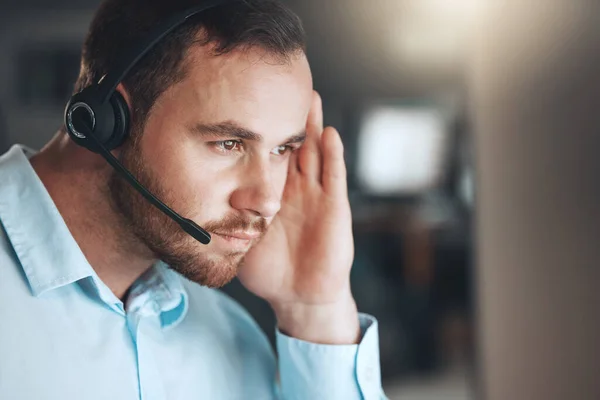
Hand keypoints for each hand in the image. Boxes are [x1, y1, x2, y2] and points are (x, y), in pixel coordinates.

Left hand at [238, 91, 359, 343]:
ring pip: (315, 153)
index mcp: (272, 194)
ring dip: (313, 125)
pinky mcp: (334, 208)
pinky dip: (333, 156)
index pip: (267, 155)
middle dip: (289, 116)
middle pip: (293, 144)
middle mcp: (295, 189)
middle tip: (283, 85)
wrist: (298, 295)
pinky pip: (334, 178)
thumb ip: (222, 221)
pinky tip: (328, 134)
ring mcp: (316, 195)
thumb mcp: (239, 240)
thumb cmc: (270, 270)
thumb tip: (182, 208)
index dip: (261, 130)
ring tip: (309, 96)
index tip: (249, 103)